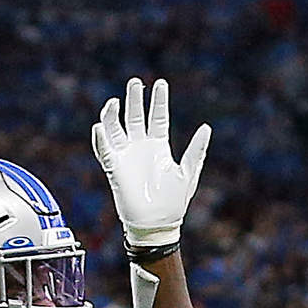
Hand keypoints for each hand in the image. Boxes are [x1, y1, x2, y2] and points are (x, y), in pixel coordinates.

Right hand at [91, 77, 211, 248]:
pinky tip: (101, 126)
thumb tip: (207, 127)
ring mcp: (126, 156)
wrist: (157, 225)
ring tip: (114, 101)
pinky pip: (104, 150)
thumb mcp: (188, 173)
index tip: (160, 83)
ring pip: (116, 128)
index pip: (157, 118)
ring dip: (113, 114)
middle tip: (135, 82)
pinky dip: (101, 138)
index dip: (158, 101)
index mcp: (159, 147)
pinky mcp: (114, 168)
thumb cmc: (174, 203)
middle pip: (135, 117)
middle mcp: (141, 148)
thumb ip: (196, 150)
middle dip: (135, 99)